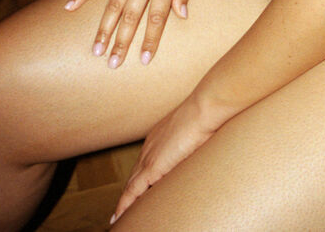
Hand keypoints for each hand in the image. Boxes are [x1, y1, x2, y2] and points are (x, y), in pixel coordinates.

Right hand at [64, 0, 194, 65]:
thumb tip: (182, 15)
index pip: (157, 17)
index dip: (151, 40)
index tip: (144, 60)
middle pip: (130, 16)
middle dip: (121, 43)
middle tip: (112, 65)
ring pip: (112, 5)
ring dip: (103, 29)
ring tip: (96, 51)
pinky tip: (69, 8)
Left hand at [110, 94, 217, 223]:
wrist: (203, 110)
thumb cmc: (205, 116)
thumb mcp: (197, 131)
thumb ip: (194, 142)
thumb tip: (203, 147)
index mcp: (159, 137)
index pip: (144, 162)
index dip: (139, 177)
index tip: (137, 189)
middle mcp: (150, 147)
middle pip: (134, 174)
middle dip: (129, 191)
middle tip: (124, 207)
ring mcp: (149, 157)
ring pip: (131, 184)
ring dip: (126, 200)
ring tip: (120, 216)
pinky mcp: (151, 168)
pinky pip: (132, 191)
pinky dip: (125, 204)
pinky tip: (119, 215)